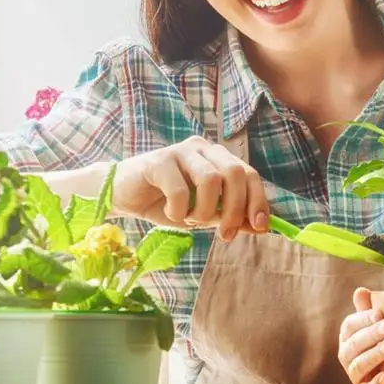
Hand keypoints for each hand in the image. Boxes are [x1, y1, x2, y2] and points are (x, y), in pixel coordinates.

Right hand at [111, 135, 268, 239]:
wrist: (123, 196)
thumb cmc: (166, 203)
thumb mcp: (203, 214)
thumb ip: (229, 216)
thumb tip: (261, 228)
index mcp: (218, 157)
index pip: (249, 174)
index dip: (258, 200)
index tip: (260, 227)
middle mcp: (203, 148)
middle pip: (235, 173)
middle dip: (235, 210)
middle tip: (224, 234)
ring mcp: (181, 151)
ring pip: (210, 180)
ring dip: (204, 210)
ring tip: (189, 220)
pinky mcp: (159, 160)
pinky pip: (180, 189)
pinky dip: (179, 210)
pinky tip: (171, 214)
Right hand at [338, 287, 383, 383]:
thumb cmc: (383, 337)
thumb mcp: (377, 322)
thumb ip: (368, 308)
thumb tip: (360, 291)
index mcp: (348, 334)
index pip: (350, 325)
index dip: (363, 319)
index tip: (379, 313)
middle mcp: (347, 354)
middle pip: (354, 345)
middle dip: (371, 335)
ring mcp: (355, 374)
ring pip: (358, 367)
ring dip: (374, 356)